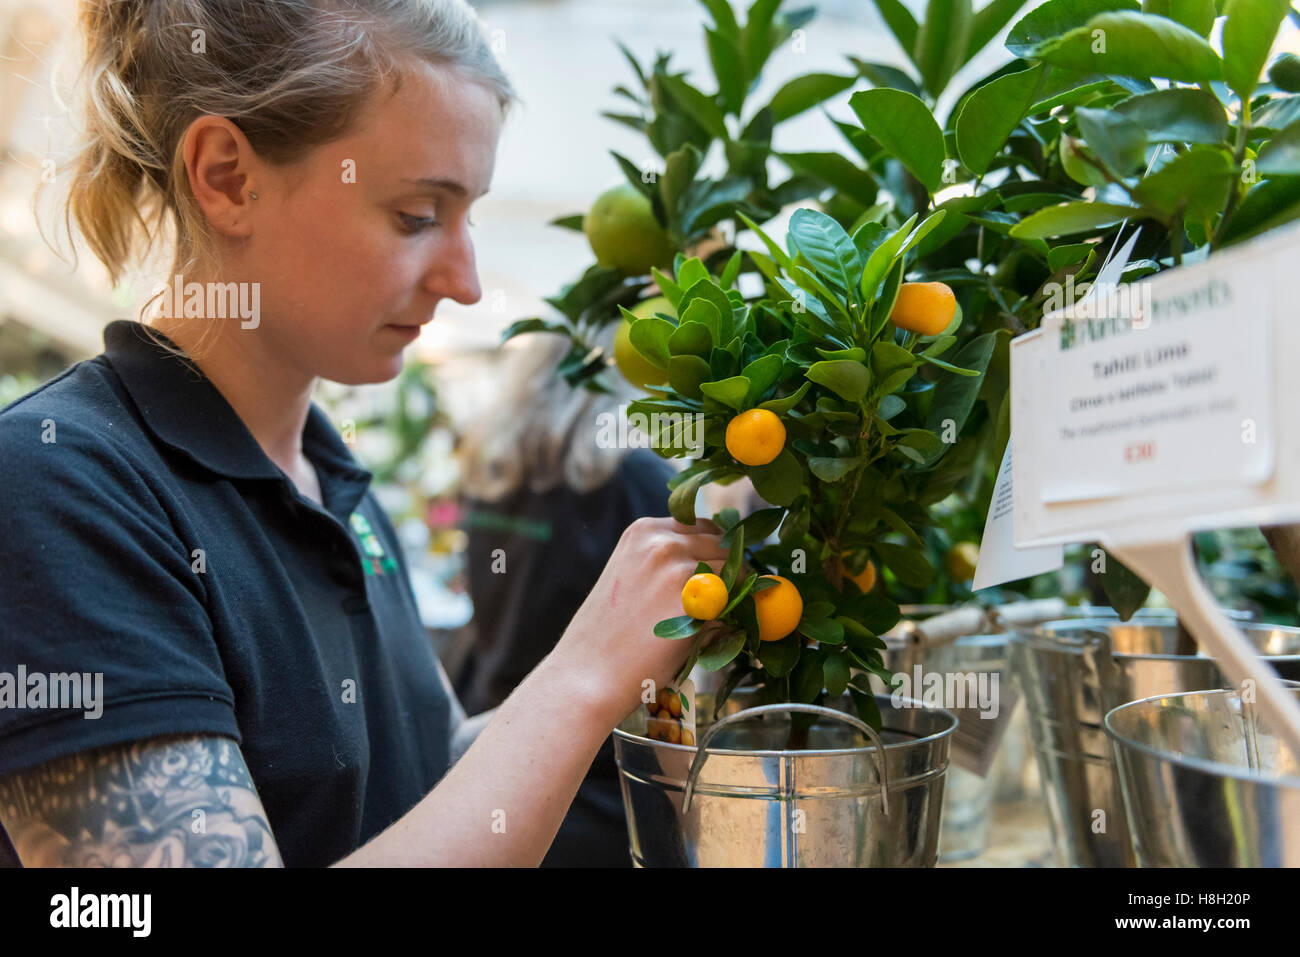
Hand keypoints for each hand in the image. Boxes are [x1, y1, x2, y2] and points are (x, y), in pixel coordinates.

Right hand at [548, 516, 728, 726]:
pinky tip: (722, 636)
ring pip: (735, 572)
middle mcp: (662, 540)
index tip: (723, 575)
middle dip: (732, 572)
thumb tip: (723, 572)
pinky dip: (736, 618)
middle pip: (724, 546)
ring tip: (724, 621)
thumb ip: (668, 567)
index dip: (717, 553)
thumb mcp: (631, 580)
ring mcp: (678, 567)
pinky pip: (735, 603)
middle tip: (731, 603)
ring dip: (736, 595)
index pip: (704, 528)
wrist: (587, 676)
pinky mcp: (694, 599)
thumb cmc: (608, 638)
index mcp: (644, 531)